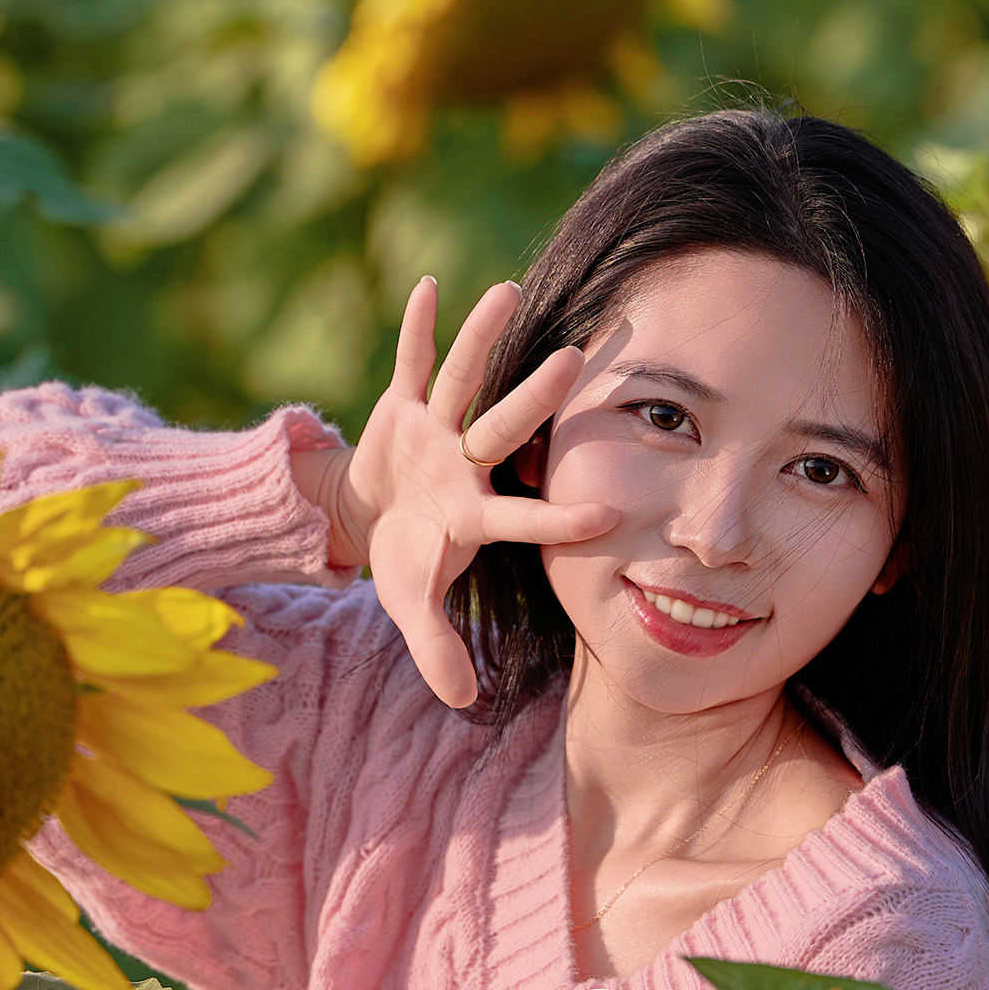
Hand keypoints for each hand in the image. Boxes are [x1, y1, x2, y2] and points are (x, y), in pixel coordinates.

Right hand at [299, 275, 615, 707]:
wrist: (371, 516)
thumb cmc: (408, 559)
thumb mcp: (412, 606)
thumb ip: (438, 649)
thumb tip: (463, 703)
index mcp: (477, 514)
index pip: (527, 516)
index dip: (565, 516)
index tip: (617, 513)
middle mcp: (468, 464)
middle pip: (504, 427)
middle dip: (535, 398)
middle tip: (579, 360)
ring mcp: (438, 431)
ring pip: (463, 380)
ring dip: (480, 339)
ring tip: (507, 290)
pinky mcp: (403, 407)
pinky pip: (409, 362)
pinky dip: (415, 327)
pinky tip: (428, 285)